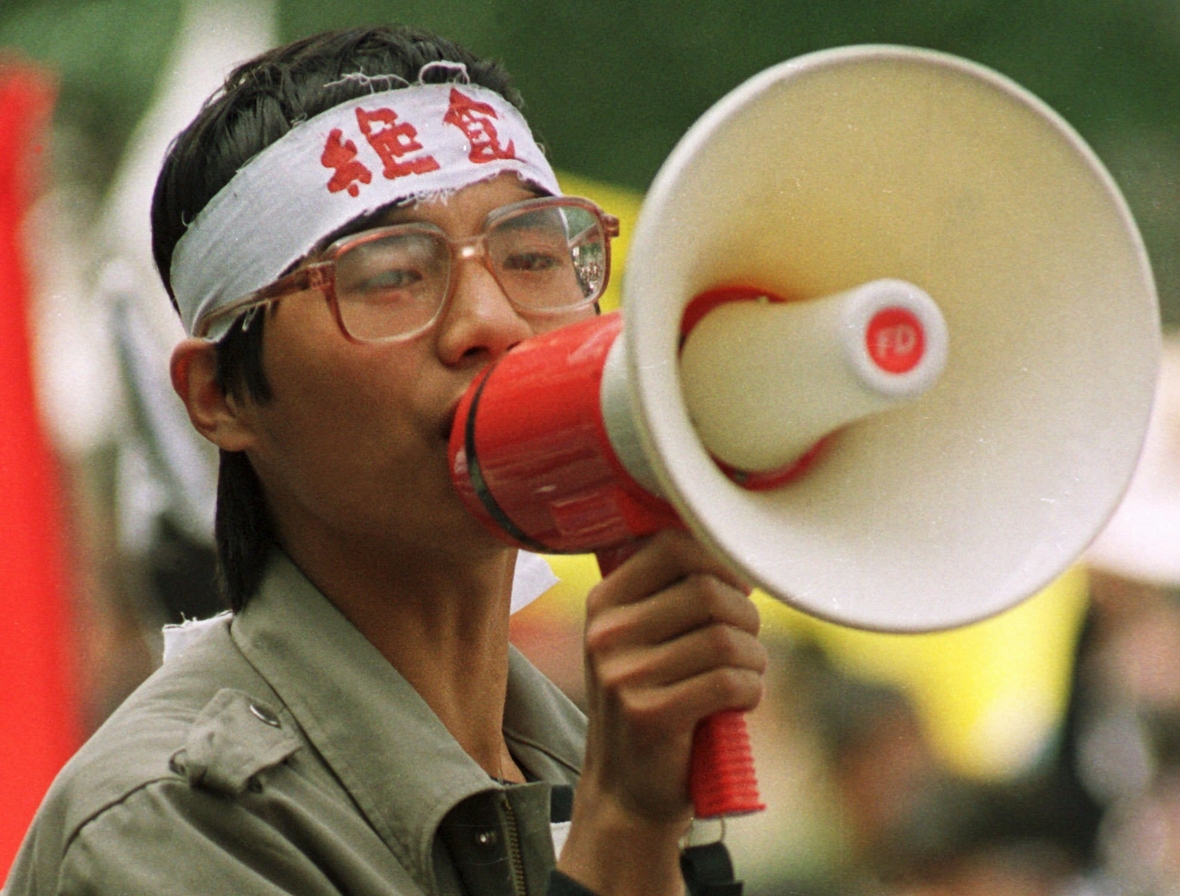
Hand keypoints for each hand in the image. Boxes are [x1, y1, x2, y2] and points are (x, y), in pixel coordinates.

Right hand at [558, 530, 766, 894]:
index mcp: (605, 602)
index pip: (675, 547)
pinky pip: (729, 683)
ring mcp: (624, 675)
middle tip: (745, 643)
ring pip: (725, 640)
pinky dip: (750, 691)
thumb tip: (739, 555)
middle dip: (745, 617)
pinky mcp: (650, 716)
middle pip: (708, 592)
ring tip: (743, 676)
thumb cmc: (652, 701)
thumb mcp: (642, 640)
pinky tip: (738, 702)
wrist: (626, 789)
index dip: (721, 562)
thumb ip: (677, 595)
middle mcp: (607, 633)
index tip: (736, 590)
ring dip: (753, 659)